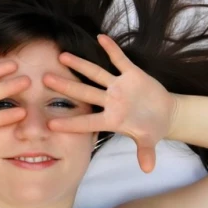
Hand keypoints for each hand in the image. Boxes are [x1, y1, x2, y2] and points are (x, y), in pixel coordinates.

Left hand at [43, 34, 178, 172]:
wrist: (164, 114)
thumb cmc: (151, 128)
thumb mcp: (149, 140)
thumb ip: (145, 152)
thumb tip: (147, 169)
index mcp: (112, 119)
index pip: (87, 121)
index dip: (70, 122)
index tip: (50, 123)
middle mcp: (111, 101)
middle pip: (84, 92)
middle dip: (65, 86)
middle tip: (43, 79)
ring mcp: (119, 86)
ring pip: (96, 73)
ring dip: (80, 64)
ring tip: (62, 56)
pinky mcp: (132, 74)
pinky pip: (120, 60)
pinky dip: (112, 49)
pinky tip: (100, 38)